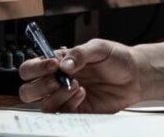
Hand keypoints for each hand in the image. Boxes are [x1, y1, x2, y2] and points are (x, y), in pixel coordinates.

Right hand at [18, 39, 141, 112]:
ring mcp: (65, 98)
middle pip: (28, 91)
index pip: (30, 68)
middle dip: (40, 86)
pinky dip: (69, 105)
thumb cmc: (116, 58)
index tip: (53, 65)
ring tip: (76, 86)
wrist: (135, 76)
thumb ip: (79, 53)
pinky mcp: (76, 111)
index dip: (35, 68)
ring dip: (57, 96)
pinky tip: (83, 94)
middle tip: (58, 80)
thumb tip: (63, 64)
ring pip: (43, 106)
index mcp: (57, 62)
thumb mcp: (98, 48)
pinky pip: (62, 114)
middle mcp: (57, 81)